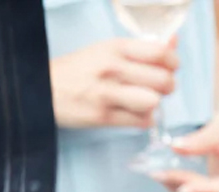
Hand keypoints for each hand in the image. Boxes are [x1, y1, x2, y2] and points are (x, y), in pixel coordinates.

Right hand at [49, 39, 177, 128]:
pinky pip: (140, 122)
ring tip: (147, 102)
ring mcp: (107, 94)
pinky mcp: (103, 117)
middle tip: (159, 88)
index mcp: (115, 47)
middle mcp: (112, 68)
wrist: (44, 88)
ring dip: (156, 105)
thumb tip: (174, 42)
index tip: (170, 68)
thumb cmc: (80, 70)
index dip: (173, 62)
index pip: (161, 52)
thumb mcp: (107, 50)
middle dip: (168, 87)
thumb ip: (141, 49)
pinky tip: (137, 114)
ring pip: (153, 102)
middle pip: (163, 80)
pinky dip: (144, 120)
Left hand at [151, 104, 218, 191]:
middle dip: (189, 188)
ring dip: (183, 189)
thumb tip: (175, 147)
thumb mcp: (218, 128)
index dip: (207, 191)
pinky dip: (186, 187)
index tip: (183, 188)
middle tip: (162, 177)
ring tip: (160, 176)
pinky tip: (167, 179)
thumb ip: (199, 141)